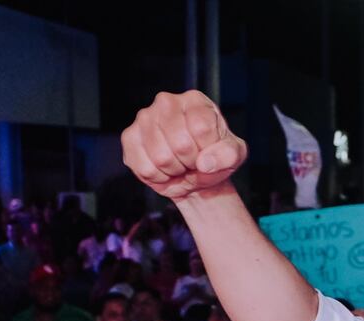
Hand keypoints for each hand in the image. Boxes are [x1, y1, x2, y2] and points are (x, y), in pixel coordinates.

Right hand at [121, 90, 246, 199]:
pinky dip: (159, 177)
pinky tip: (165, 169)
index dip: (208, 150)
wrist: (194, 173)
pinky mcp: (130, 137)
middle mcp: (166, 102)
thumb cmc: (215, 158)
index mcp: (195, 101)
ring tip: (180, 164)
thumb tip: (205, 162)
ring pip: (162, 157)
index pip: (202, 127)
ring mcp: (145, 118)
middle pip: (181, 144)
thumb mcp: (234, 155)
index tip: (209, 152)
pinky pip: (145, 168)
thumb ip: (228, 155)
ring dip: (175, 170)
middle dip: (191, 162)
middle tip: (193, 161)